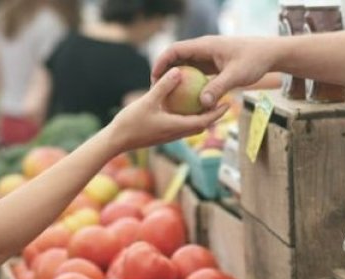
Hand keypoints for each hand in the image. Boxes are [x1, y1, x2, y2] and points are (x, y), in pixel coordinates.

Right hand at [110, 67, 228, 151]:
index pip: (204, 121)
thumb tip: (178, 71)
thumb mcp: (148, 101)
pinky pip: (181, 125)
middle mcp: (176, 133)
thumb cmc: (131, 122)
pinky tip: (185, 105)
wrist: (116, 141)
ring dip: (202, 116)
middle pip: (202, 125)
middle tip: (224, 101)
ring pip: (192, 126)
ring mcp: (169, 135)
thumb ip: (164, 86)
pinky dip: (188, 116)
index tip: (228, 103)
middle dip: (214, 115)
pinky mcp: (162, 134)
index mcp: (177, 127)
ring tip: (208, 102)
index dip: (217, 113)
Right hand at [152, 36, 276, 108]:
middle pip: (177, 59)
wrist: (269, 54)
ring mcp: (208, 57)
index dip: (161, 62)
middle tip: (155, 90)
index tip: (153, 77)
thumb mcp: (236, 75)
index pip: (175, 50)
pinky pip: (197, 74)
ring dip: (176, 80)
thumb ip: (218, 88)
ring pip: (186, 67)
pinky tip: (187, 101)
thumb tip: (203, 104)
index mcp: (205, 46)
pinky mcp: (214, 66)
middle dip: (165, 73)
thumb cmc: (254, 61)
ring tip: (167, 97)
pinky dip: (190, 85)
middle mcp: (204, 50)